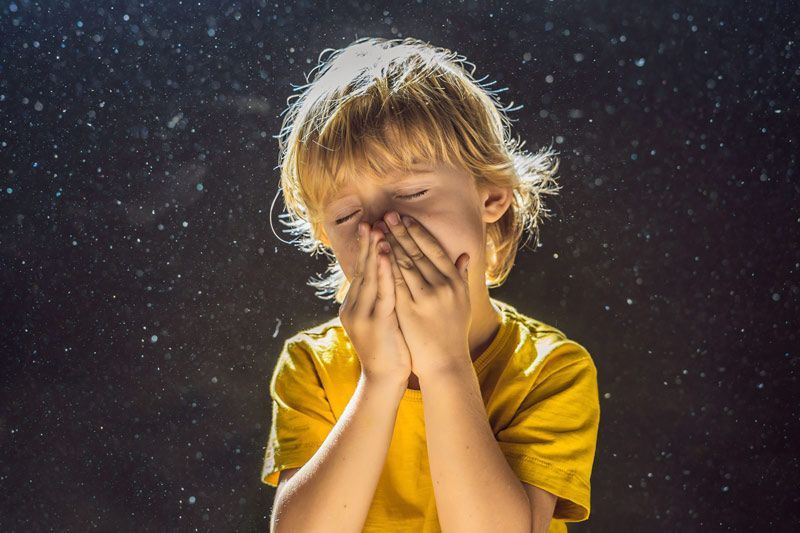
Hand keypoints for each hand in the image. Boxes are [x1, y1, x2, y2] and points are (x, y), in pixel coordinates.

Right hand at [338, 221, 412, 383]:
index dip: (367, 249)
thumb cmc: (390, 348)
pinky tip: (386, 256)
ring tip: (378, 230)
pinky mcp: (373, 323)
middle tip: (371, 220)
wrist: (384, 379)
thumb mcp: (384, 318)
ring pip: (369, 278)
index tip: (372, 227)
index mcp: (356, 305)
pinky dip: (383, 272)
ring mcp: (361, 315)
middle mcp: (354, 307)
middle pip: (362, 269)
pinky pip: (380, 292)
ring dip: (374, 253)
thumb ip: (385, 297)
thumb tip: (391, 276)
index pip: (362, 271)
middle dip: (367, 244)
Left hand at [379, 212, 471, 379]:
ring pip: (405, 264)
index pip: (434, 249)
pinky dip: (386, 266)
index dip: (418, 232)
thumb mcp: (463, 302)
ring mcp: (426, 298)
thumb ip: (462, 276)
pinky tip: (376, 254)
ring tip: (379, 230)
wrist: (445, 362)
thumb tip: (464, 255)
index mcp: (455, 282)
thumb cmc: (453, 332)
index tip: (406, 218)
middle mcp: (443, 286)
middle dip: (400, 232)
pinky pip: (395, 283)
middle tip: (387, 215)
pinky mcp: (410, 310)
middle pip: (418, 253)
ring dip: (390, 244)